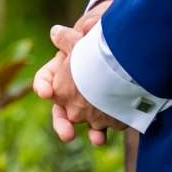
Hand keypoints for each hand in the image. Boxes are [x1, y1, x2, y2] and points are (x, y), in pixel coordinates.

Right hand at [31, 0, 122, 144]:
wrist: (127, 57)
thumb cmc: (101, 48)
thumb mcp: (83, 41)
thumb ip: (67, 38)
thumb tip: (56, 32)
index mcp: (60, 73)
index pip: (44, 80)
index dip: (43, 85)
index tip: (46, 92)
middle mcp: (71, 93)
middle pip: (60, 110)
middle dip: (61, 123)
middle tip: (66, 134)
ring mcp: (87, 106)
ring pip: (79, 123)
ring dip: (83, 131)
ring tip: (93, 138)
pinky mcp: (104, 117)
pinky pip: (99, 129)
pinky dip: (99, 134)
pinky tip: (101, 138)